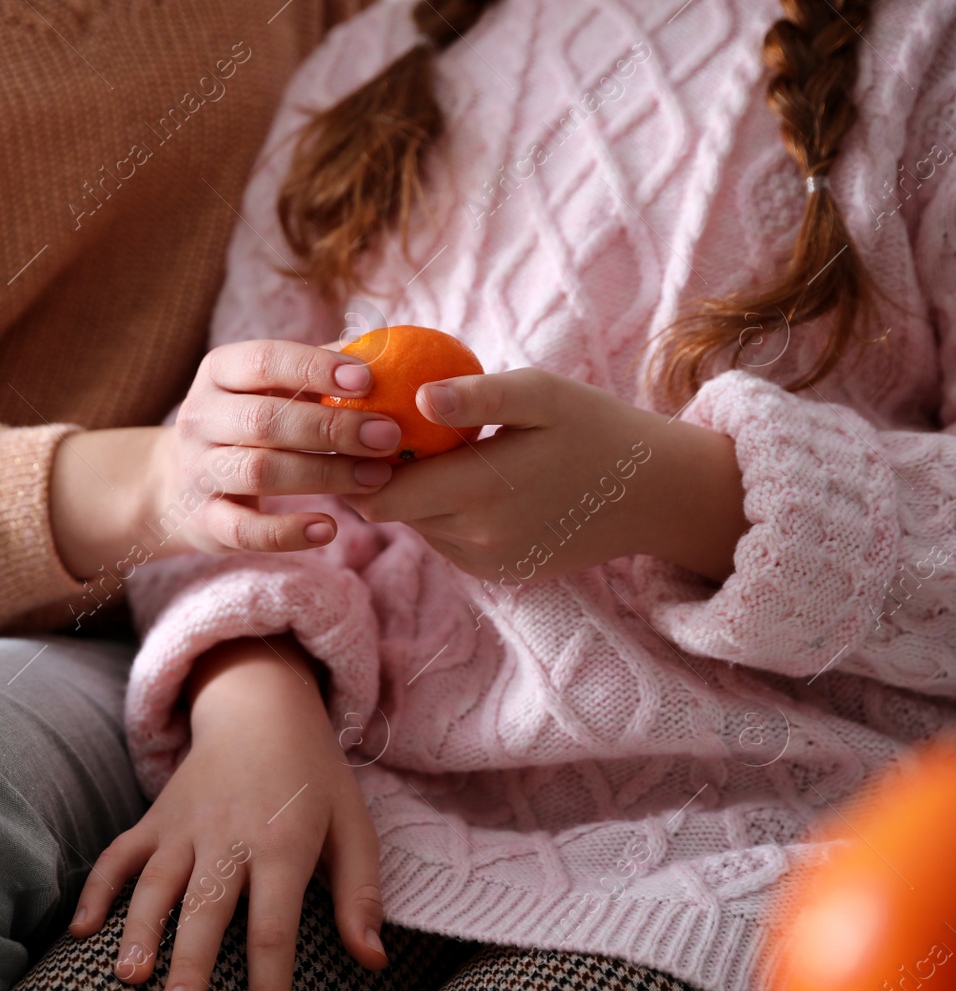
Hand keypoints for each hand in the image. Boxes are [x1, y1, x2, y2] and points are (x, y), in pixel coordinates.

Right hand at [70, 635, 387, 990]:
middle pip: (206, 909)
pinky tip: (81, 931)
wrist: (260, 705)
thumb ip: (361, 894)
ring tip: (129, 978)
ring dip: (139, 931)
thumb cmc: (314, 778)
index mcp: (282, 846)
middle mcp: (228, 837)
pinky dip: (96, 888)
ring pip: (155, 884)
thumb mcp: (354, 827)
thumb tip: (373, 960)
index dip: (269, 990)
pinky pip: (119, 853)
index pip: (274, 930)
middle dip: (189, 965)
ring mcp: (185, 826)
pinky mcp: (155, 817)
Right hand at [155, 339, 405, 553]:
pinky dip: (288, 533)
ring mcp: (198, 471)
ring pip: (260, 472)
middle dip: (331, 428)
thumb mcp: (267, 389)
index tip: (368, 380)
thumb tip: (379, 352)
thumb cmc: (247, 424)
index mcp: (218, 373)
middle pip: (265, 420)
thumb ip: (315, 370)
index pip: (264, 361)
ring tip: (376, 477)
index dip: (315, 368)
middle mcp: (200, 418)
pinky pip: (245, 530)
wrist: (180, 485)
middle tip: (387, 436)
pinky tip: (329, 530)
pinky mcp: (204, 521)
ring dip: (324, 474)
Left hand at [344, 367, 749, 582]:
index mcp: (478, 491)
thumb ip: (477, 397)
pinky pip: (449, 542)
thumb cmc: (594, 427)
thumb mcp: (541, 394)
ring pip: (419, 527)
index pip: (378, 494)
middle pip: (392, 512)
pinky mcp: (499, 574)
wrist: (654, 492)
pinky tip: (474, 481)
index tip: (361, 428)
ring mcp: (487, 563)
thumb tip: (417, 398)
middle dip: (382, 477)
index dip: (359, 464)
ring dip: (418, 495)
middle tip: (390, 433)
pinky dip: (448, 514)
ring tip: (438, 452)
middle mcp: (475, 539)